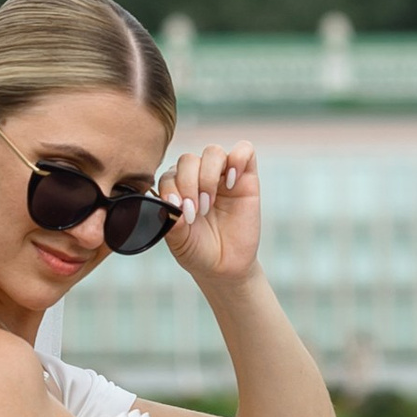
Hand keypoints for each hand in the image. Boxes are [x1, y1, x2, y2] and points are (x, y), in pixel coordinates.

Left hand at [160, 140, 261, 291]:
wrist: (225, 266)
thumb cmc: (198, 250)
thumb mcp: (178, 241)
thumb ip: (171, 222)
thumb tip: (170, 205)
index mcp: (177, 188)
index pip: (170, 174)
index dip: (172, 189)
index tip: (179, 210)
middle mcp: (198, 177)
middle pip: (189, 160)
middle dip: (189, 184)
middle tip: (196, 211)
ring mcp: (222, 175)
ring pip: (213, 152)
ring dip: (208, 177)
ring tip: (210, 203)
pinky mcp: (246, 176)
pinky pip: (245, 150)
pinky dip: (237, 160)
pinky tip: (231, 184)